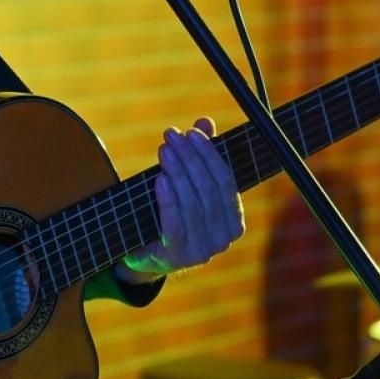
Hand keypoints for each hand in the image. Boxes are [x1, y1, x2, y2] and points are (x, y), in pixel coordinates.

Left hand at [119, 118, 243, 282]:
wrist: (145, 254)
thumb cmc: (170, 213)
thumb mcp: (186, 183)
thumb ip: (199, 156)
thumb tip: (205, 122)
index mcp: (233, 221)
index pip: (226, 181)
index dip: (210, 154)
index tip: (192, 132)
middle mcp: (223, 238)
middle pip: (209, 190)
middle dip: (190, 159)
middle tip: (172, 135)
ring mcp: (202, 250)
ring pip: (193, 204)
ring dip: (178, 173)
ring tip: (164, 150)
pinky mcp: (177, 256)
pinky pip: (174, 223)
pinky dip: (168, 199)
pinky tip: (160, 179)